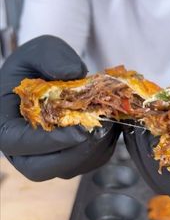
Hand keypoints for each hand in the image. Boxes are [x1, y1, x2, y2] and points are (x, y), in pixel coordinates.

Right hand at [0, 35, 119, 180]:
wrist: (46, 75)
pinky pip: (85, 164)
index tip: (79, 132)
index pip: (18, 144)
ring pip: (67, 169)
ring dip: (93, 151)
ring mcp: (45, 156)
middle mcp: (21, 148)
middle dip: (74, 154)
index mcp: (5, 125)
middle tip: (99, 132)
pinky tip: (109, 126)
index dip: (49, 142)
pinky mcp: (66, 157)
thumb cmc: (35, 65)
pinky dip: (102, 149)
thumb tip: (74, 73)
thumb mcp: (38, 50)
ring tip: (109, 124)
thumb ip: (50, 56)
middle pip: (41, 169)